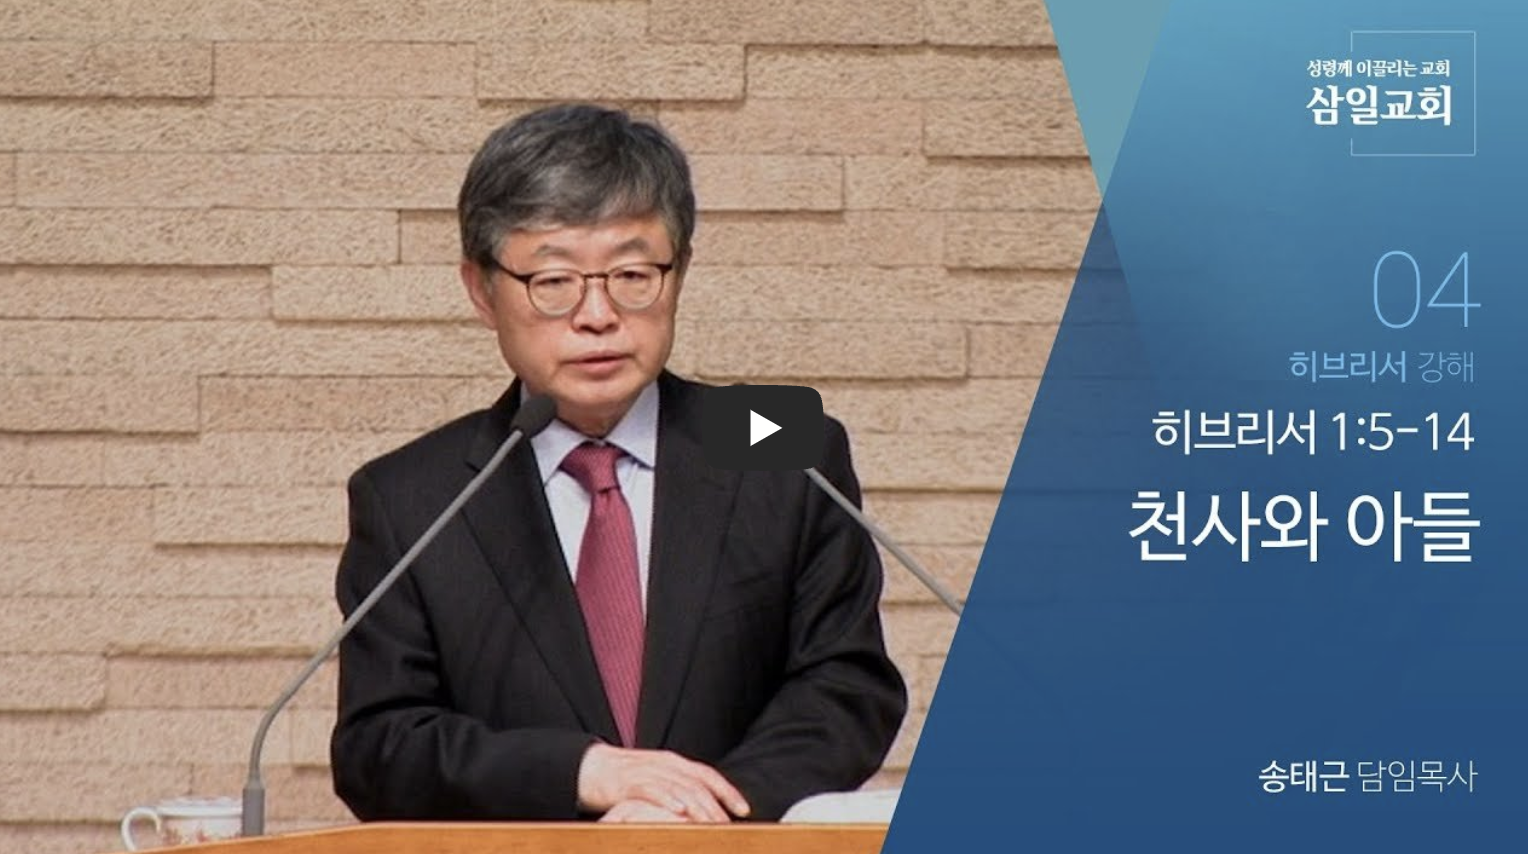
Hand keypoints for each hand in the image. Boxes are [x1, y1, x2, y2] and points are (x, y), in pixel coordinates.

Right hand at [577, 743, 750, 821]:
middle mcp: (665, 764)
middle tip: (729, 825)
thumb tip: (703, 811)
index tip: (744, 810)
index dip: (728, 792)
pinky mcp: (628, 782)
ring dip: (698, 806)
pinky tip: (678, 811)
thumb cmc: (627, 778)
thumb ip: (680, 789)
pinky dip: (666, 799)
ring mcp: (647, 771)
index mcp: (675, 762)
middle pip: (697, 784)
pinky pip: (651, 790)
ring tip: (711, 822)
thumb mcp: (658, 779)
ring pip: (678, 787)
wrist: (592, 768)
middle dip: (716, 805)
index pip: (708, 775)